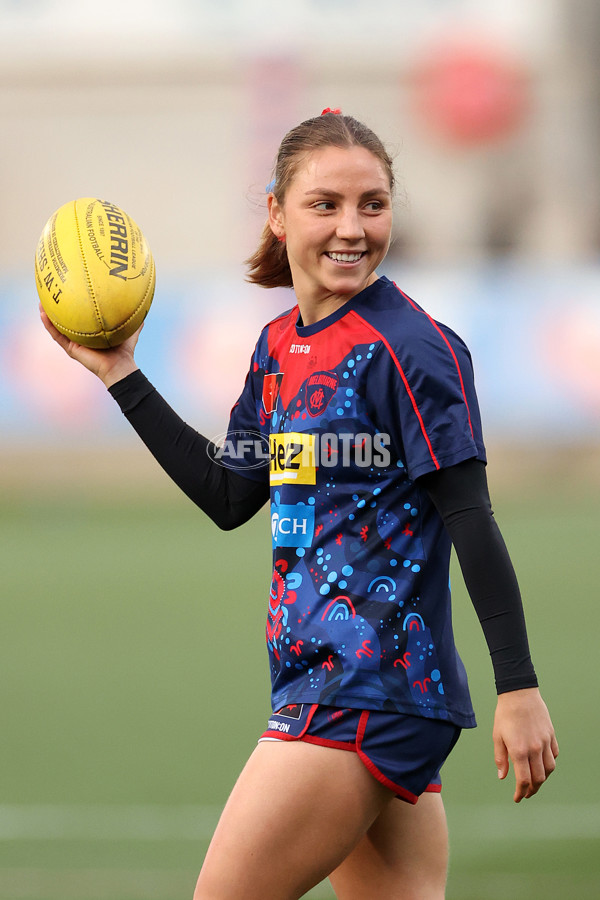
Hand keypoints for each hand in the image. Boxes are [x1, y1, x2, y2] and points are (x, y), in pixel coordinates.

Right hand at [39, 304, 140, 387]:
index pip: (80, 318)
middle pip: (65, 321)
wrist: (119, 367)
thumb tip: (143, 307)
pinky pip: (57, 336)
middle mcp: (81, 338)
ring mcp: (74, 344)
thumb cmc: (124, 351)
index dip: (73, 307)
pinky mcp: (71, 349)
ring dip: (47, 315)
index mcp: (91, 333)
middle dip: (57, 309)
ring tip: (40, 302)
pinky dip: (49, 325)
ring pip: (56, 328)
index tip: (68, 292)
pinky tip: (43, 314)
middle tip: (50, 294)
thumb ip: (133, 319)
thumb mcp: (129, 330)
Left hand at [493, 687, 558, 802]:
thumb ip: (500, 758)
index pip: (524, 780)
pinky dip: (550, 764)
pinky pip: (554, 755)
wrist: (519, 694)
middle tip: (526, 793)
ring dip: (543, 779)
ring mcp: (545, 742)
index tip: (517, 798)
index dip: (521, 792)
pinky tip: (543, 765)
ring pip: (549, 769)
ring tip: (536, 782)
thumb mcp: (497, 736)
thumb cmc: (505, 714)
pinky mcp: (551, 735)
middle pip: (539, 778)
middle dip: (532, 789)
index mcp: (519, 751)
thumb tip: (502, 776)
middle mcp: (535, 749)